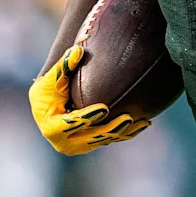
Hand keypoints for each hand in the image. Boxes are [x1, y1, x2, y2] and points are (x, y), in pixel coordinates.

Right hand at [29, 46, 149, 155]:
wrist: (51, 103)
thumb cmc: (51, 88)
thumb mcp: (54, 77)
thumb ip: (64, 66)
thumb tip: (78, 51)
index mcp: (51, 127)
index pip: (70, 124)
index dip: (87, 117)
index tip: (104, 108)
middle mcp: (65, 141)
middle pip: (90, 138)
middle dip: (110, 129)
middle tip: (128, 118)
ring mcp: (79, 145)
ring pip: (104, 140)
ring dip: (124, 133)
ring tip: (142, 122)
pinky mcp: (92, 144)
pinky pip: (111, 139)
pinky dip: (127, 133)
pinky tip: (144, 123)